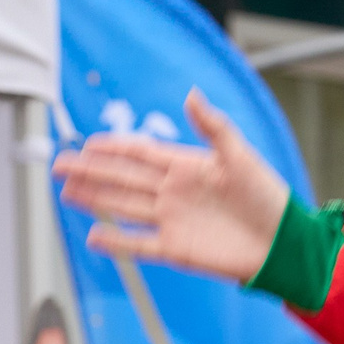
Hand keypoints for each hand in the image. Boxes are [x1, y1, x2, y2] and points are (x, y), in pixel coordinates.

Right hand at [53, 89, 290, 281]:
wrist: (284, 245)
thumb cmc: (270, 200)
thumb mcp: (241, 158)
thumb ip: (214, 128)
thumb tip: (191, 94)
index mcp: (186, 167)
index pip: (140, 153)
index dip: (113, 148)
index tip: (87, 143)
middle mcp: (173, 192)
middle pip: (122, 178)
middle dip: (90, 171)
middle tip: (58, 163)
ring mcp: (172, 220)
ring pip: (123, 207)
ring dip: (94, 199)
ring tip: (65, 191)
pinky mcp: (176, 249)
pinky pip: (139, 244)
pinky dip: (116, 241)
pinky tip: (93, 236)